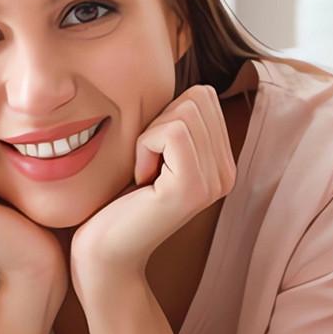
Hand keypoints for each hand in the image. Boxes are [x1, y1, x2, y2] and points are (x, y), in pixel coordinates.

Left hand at [70, 85, 235, 302]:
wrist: (104, 253)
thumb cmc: (118, 200)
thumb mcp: (153, 151)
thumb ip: (175, 121)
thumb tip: (187, 80)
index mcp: (222, 162)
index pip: (204, 96)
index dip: (165, 113)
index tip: (151, 155)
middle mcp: (227, 173)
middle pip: (199, 98)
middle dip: (160, 120)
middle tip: (146, 163)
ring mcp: (215, 182)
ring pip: (185, 111)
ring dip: (149, 135)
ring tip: (144, 173)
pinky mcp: (193, 188)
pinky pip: (170, 132)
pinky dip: (144, 147)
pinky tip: (141, 179)